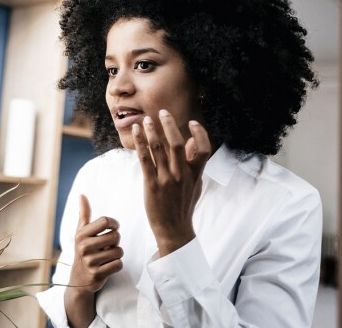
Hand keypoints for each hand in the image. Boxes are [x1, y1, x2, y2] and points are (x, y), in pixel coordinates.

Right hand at [68, 195, 122, 293]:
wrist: (78, 280)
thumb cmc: (83, 251)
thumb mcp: (81, 233)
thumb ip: (84, 213)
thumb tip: (82, 195)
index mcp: (81, 235)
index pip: (105, 221)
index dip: (114, 224)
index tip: (114, 227)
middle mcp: (84, 247)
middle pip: (115, 236)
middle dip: (116, 241)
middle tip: (108, 246)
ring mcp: (90, 262)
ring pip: (119, 251)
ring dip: (116, 254)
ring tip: (107, 257)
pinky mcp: (98, 275)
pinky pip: (119, 264)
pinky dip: (116, 265)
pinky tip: (108, 266)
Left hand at [132, 110, 210, 255]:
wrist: (174, 230)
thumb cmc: (183, 205)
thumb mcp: (194, 185)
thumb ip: (193, 163)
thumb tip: (190, 141)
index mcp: (195, 174)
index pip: (204, 149)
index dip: (200, 133)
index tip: (192, 122)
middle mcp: (182, 175)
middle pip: (177, 143)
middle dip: (169, 125)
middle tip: (163, 112)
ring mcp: (166, 180)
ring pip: (158, 148)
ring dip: (152, 130)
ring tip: (146, 119)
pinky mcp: (151, 184)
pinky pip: (144, 158)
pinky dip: (140, 142)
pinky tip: (137, 131)